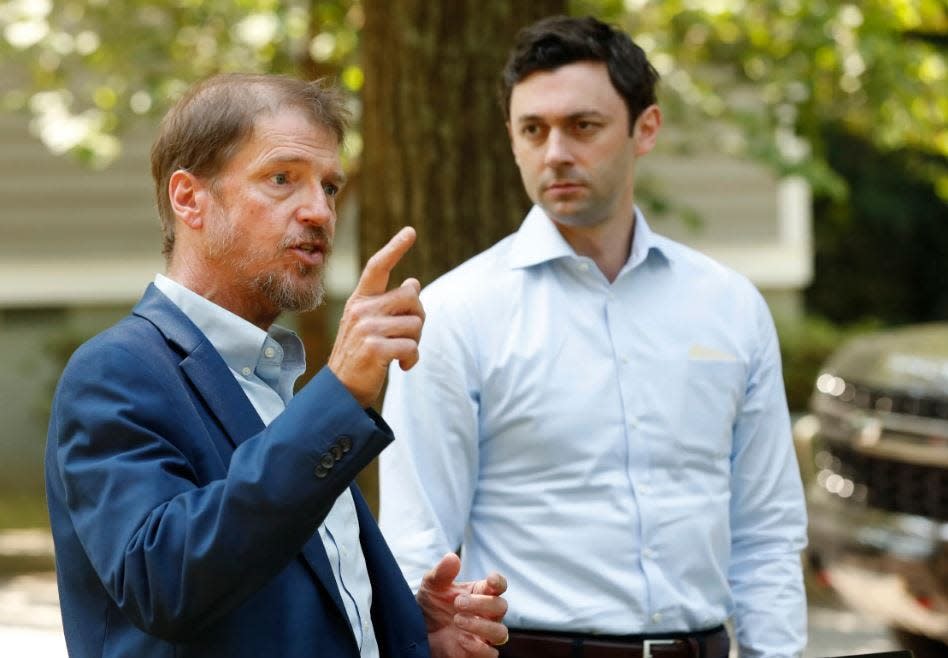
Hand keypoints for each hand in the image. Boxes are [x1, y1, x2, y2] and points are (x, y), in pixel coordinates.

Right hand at [328, 227, 424, 406]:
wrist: (342, 391)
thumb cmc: (362, 356)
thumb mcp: (371, 326)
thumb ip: (390, 305)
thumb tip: (414, 283)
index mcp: (359, 301)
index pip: (377, 267)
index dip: (395, 248)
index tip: (410, 232)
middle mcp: (360, 310)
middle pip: (411, 296)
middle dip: (419, 317)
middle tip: (409, 336)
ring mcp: (366, 328)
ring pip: (415, 324)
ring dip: (415, 342)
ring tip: (400, 354)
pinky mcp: (374, 348)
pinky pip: (412, 346)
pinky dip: (412, 359)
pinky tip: (401, 367)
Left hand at [417, 553, 508, 657]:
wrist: (417, 631)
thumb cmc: (430, 605)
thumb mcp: (431, 585)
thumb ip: (442, 572)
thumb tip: (452, 557)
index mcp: (480, 593)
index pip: (499, 586)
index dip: (499, 582)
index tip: (490, 580)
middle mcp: (486, 614)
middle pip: (501, 607)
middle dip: (481, 604)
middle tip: (457, 603)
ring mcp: (483, 635)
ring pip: (500, 633)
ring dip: (480, 626)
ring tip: (457, 620)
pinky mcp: (477, 653)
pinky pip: (490, 653)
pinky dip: (477, 646)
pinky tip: (460, 639)